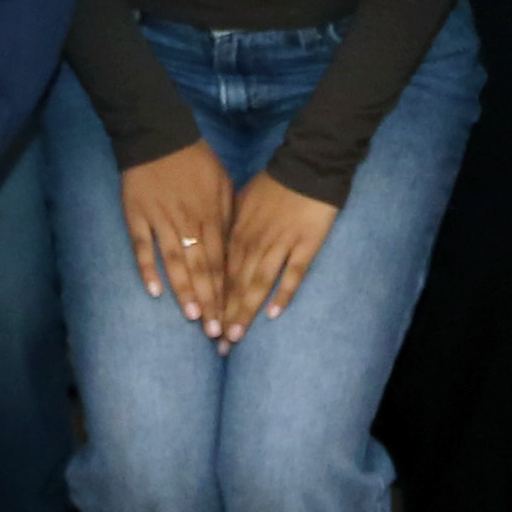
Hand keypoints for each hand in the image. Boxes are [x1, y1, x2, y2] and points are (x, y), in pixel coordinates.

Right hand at [114, 143, 230, 332]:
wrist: (158, 135)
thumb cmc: (196, 159)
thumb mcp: (223, 183)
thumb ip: (228, 216)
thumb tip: (236, 245)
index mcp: (212, 215)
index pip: (222, 261)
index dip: (227, 290)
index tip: (233, 316)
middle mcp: (189, 222)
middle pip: (201, 268)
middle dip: (210, 300)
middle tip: (216, 331)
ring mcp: (161, 221)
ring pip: (175, 262)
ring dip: (184, 290)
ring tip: (192, 317)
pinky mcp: (137, 216)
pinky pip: (142, 247)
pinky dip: (148, 269)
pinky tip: (154, 292)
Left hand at [224, 176, 339, 337]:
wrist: (308, 166)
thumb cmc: (274, 183)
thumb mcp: (241, 199)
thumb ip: (229, 225)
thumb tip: (214, 245)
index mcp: (237, 232)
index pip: (221, 273)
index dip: (212, 300)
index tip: (204, 325)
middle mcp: (254, 242)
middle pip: (236, 284)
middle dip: (225, 315)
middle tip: (218, 345)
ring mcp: (279, 244)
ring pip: (258, 283)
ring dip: (246, 311)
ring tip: (237, 336)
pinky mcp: (304, 245)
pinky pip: (292, 273)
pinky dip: (282, 293)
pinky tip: (273, 314)